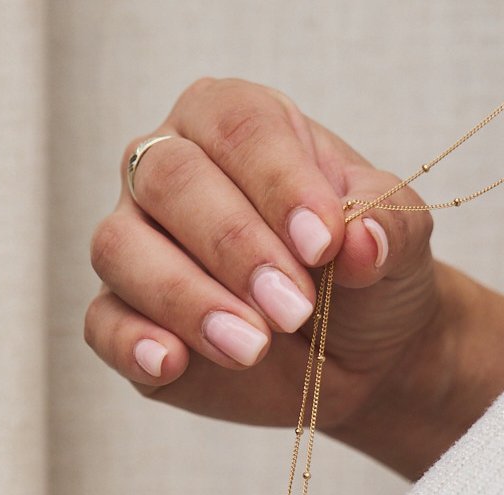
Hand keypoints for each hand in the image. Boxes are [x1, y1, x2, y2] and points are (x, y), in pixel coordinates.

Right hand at [85, 78, 503, 479]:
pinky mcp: (122, 317)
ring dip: (187, 299)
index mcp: (235, 123)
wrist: (358, 354)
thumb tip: (362, 240)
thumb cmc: (367, 275)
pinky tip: (171, 363)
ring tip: (253, 347)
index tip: (324, 244)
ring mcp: (135, 243)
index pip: (239, 127)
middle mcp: (169, 170)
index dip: (278, 183)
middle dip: (234, 247)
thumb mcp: (398, 244)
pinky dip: (133, 344)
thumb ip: (387, 231)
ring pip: (122, 248)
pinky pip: (104, 323)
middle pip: (170, 180)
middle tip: (294, 307)